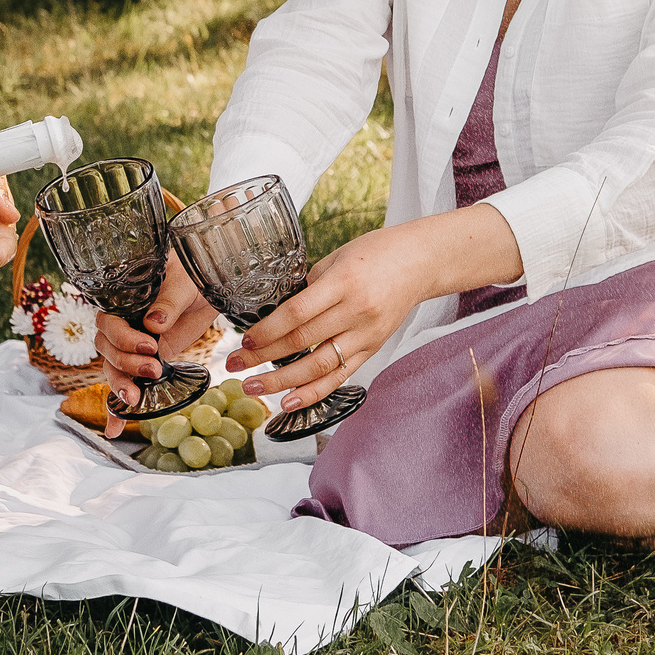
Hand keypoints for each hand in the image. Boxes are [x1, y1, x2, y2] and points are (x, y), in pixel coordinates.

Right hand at [94, 256, 214, 433]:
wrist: (208, 288)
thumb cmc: (192, 274)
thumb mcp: (184, 282)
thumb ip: (168, 302)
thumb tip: (153, 323)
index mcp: (123, 298)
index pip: (108, 322)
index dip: (123, 337)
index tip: (150, 345)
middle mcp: (122, 322)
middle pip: (107, 349)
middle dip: (126, 364)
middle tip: (154, 369)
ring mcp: (131, 344)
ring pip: (113, 368)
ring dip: (120, 386)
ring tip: (136, 400)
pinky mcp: (145, 360)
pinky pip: (127, 382)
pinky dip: (117, 409)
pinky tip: (115, 429)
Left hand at [222, 222, 442, 415]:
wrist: (419, 263)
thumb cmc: (376, 252)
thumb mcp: (337, 257)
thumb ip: (310, 286)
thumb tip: (277, 312)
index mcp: (343, 282)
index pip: (297, 313)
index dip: (268, 330)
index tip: (244, 339)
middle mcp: (356, 312)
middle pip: (303, 342)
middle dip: (263, 357)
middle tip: (235, 365)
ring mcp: (366, 335)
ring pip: (319, 367)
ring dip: (282, 381)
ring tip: (253, 388)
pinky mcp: (373, 349)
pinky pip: (340, 376)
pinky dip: (313, 392)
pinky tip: (290, 401)